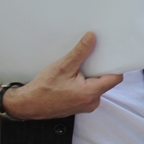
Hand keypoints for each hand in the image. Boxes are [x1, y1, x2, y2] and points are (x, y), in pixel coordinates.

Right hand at [2, 32, 122, 119]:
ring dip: (92, 76)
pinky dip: (85, 83)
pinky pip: (89, 91)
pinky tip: (75, 77)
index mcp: (91, 93)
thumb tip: (91, 38)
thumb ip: (80, 52)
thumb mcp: (63, 67)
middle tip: (94, 58)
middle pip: (107, 81)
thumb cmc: (42, 90)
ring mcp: (86, 105)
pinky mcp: (80, 105)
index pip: (115, 78)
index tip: (113, 55)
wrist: (27, 105)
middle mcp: (92, 102)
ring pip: (97, 86)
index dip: (115, 65)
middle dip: (101, 69)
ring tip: (81, 68)